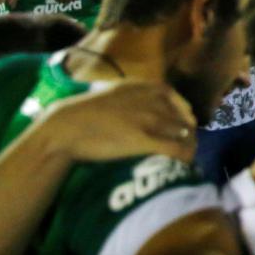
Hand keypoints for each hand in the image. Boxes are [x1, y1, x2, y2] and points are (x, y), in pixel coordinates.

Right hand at [40, 81, 197, 164]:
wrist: (66, 127)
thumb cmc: (88, 112)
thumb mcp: (119, 92)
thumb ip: (139, 95)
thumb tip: (154, 107)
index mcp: (150, 88)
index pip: (183, 105)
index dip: (184, 121)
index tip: (183, 132)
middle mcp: (155, 101)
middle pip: (187, 122)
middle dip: (188, 137)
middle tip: (183, 150)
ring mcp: (151, 119)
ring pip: (186, 135)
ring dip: (188, 148)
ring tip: (183, 160)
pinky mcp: (144, 140)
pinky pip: (177, 150)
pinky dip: (184, 158)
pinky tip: (181, 165)